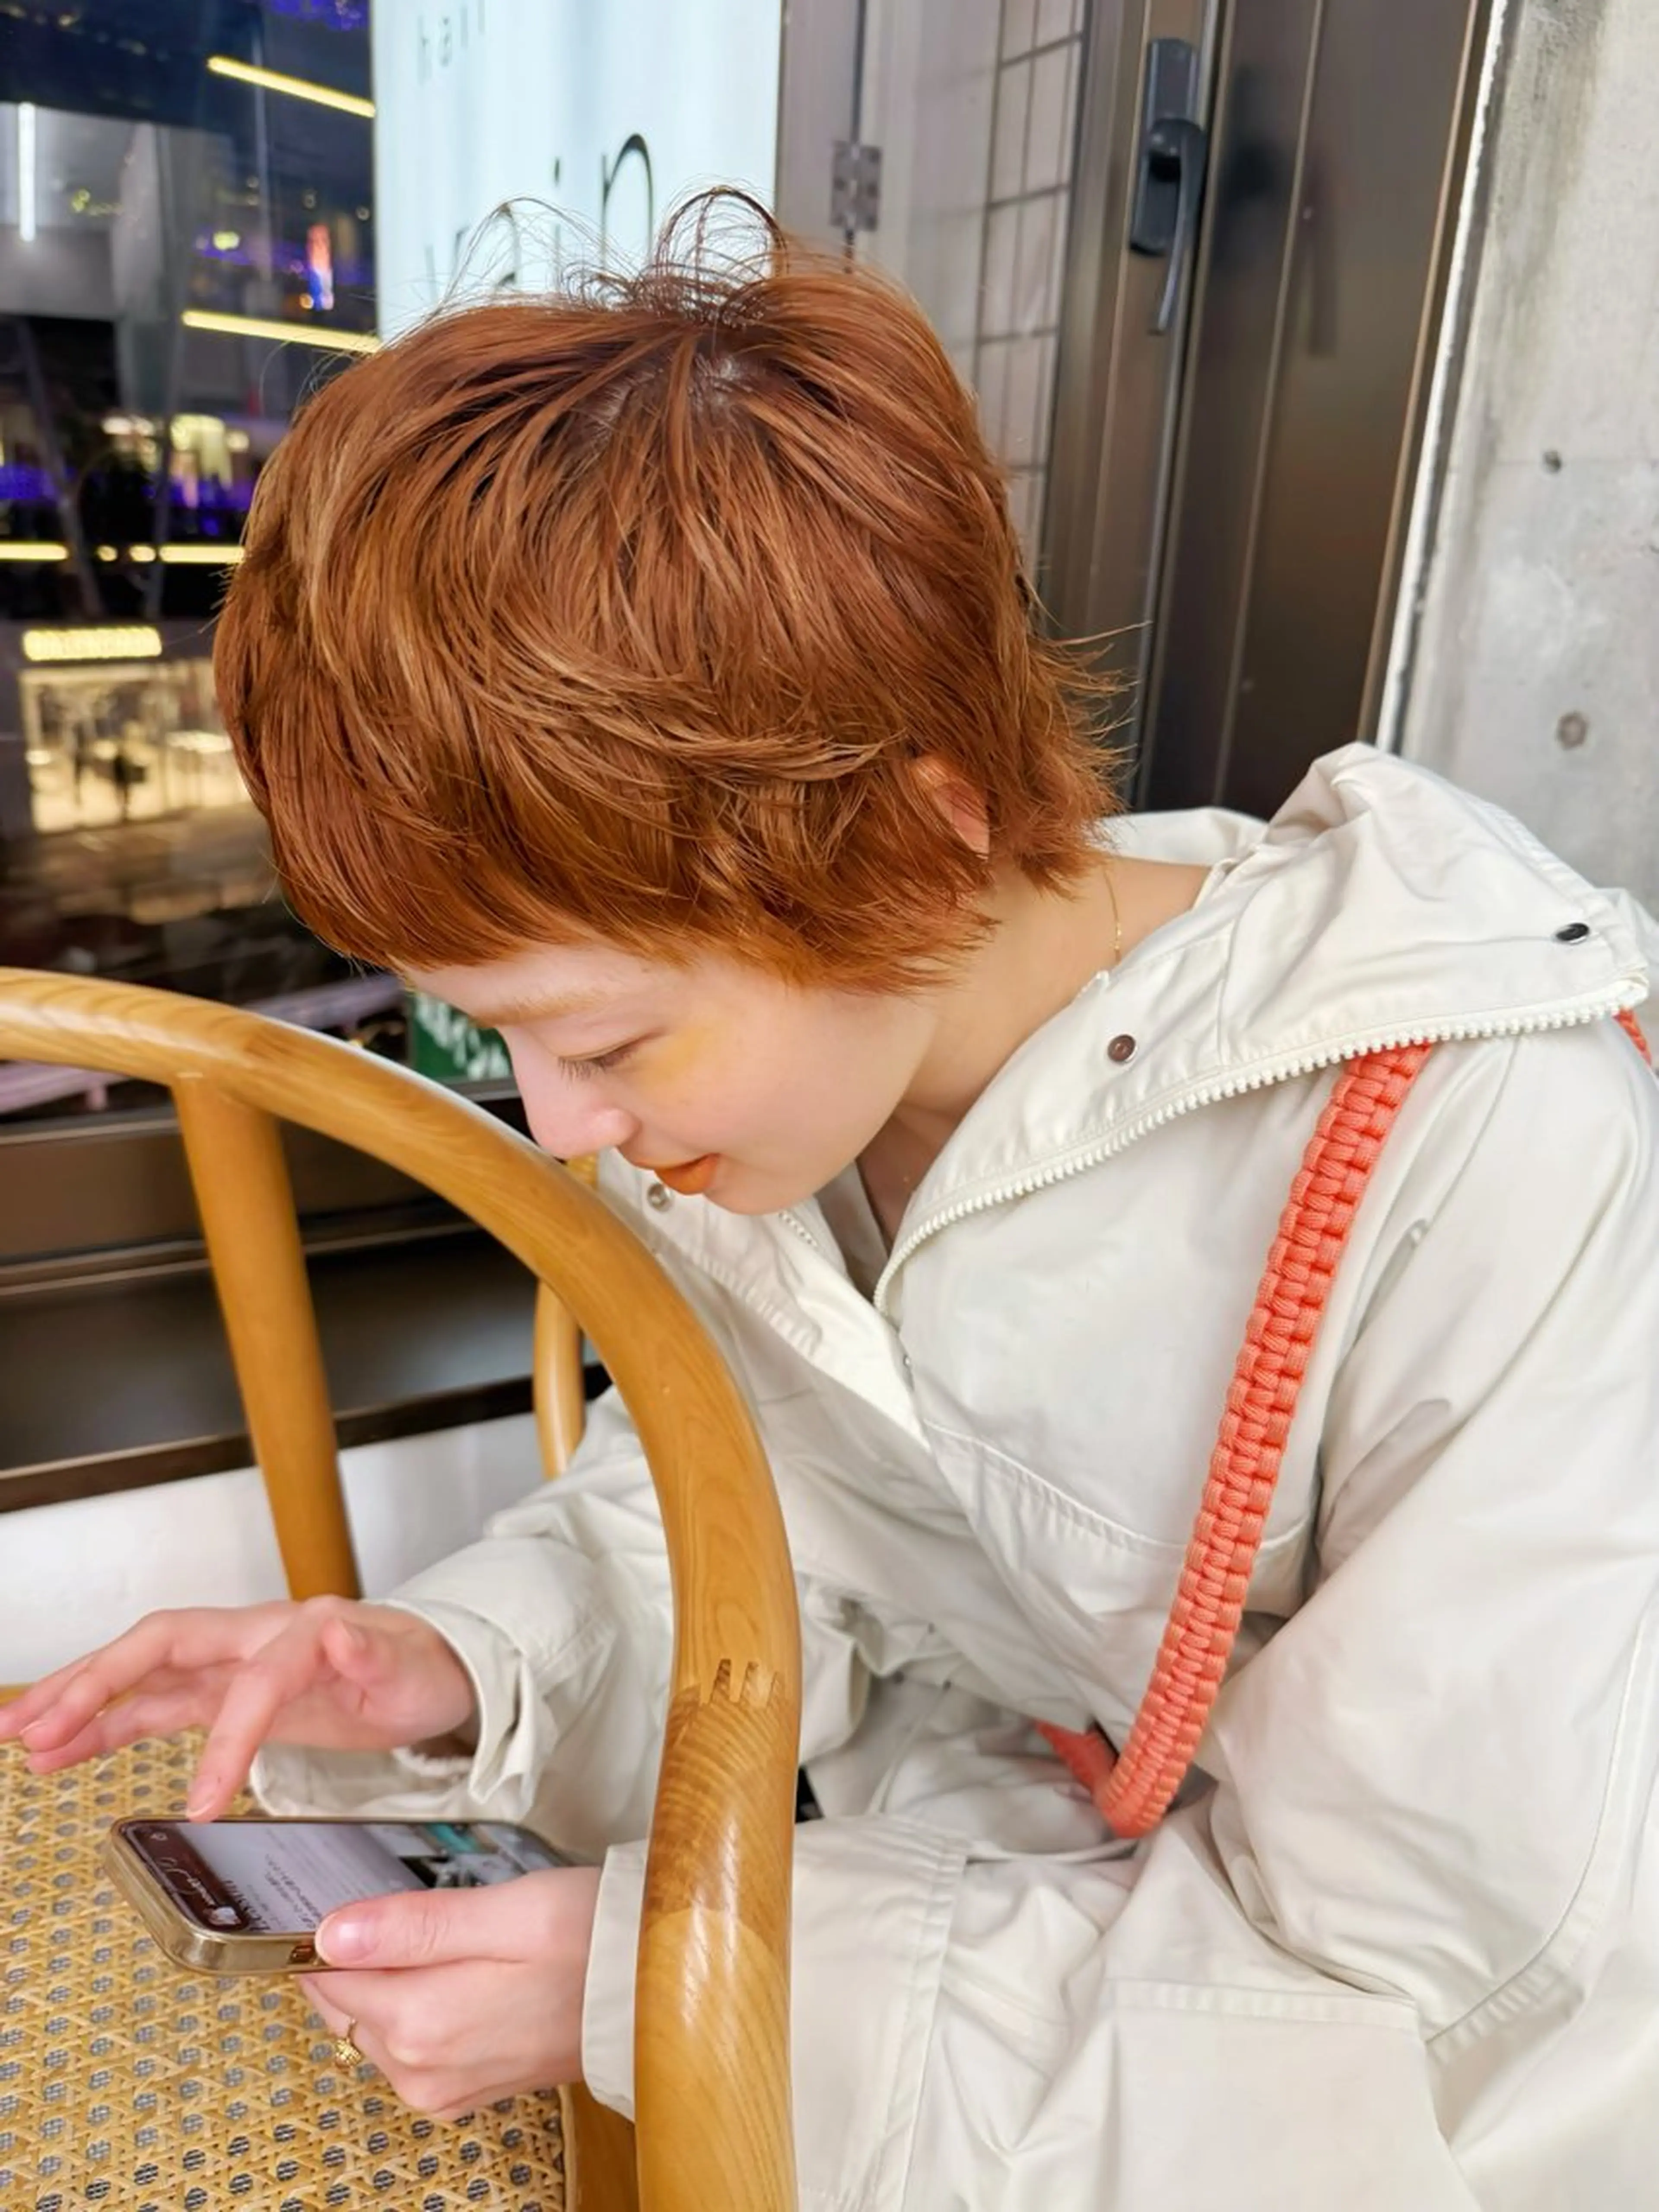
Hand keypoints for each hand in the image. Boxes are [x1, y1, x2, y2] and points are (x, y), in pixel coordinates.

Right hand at [0, 1599, 477, 1818]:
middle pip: (161, 1648)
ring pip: (143, 1676)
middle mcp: (253, 1638)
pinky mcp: (225, 1692)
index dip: (224, 1740)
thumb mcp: (408, 1667)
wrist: (428, 1665)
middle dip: (94, 1683)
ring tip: (22, 1740)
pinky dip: (109, 1726)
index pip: (248, 1683)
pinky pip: (155, 1705)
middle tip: (33, 1726)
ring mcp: (232, 1664)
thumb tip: (343, 1633)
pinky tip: (65, 1752)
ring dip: (82, 1704)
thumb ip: (375, 1653)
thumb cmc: (416, 1665)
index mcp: (300, 1631)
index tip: (203, 1804)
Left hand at [302, 1866, 603, 2116]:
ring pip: (372, 2024)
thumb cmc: (592, 1940)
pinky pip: (405, 2046)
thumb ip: (416, 1925)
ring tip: (449, 1934)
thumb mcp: (508, 1910)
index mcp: (423, 2023)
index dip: (331, 1929)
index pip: (326, 1977)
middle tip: (417, 1906)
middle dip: (361, 1954)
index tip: (356, 1891)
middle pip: (345, 2003)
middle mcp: (420, 2070)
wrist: (653, 1994)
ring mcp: (441, 2088)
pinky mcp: (462, 2091)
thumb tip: (331, 1933)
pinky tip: (454, 1971)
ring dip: (389, 1979)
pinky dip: (412, 2006)